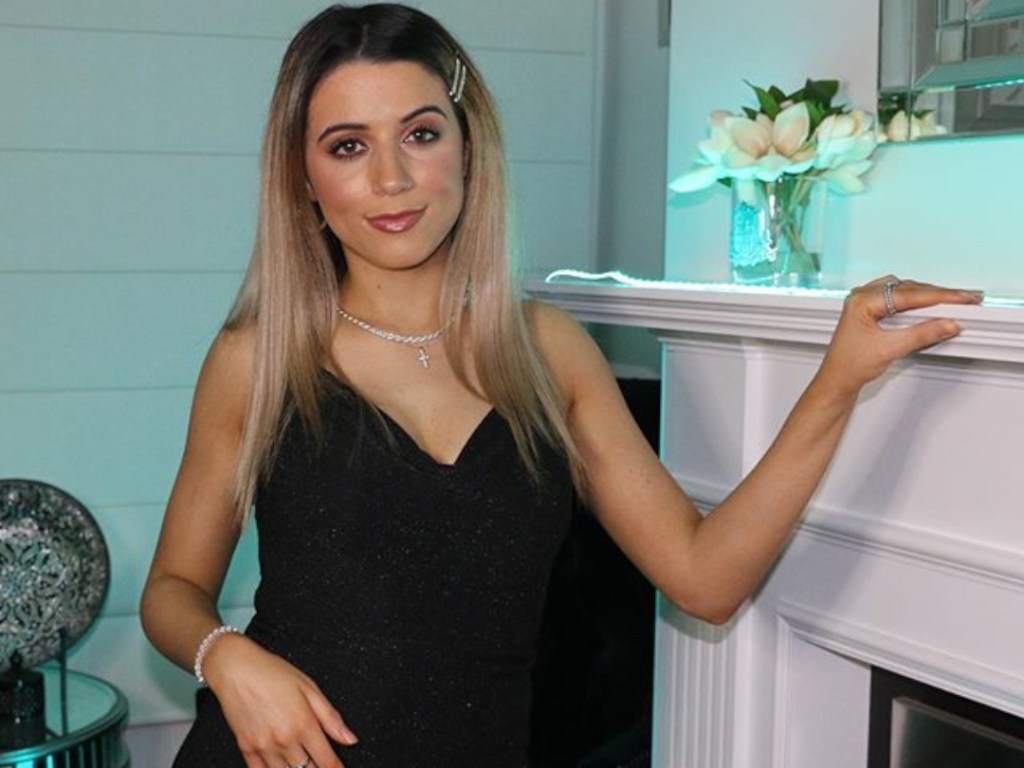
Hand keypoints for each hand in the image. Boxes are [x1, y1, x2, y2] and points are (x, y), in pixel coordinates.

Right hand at [203, 633, 357, 767]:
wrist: (236, 668)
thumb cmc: (272, 673)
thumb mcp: (309, 688)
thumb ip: (331, 717)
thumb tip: (349, 738)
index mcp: (303, 724)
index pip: (326, 759)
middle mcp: (284, 739)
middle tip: (320, 764)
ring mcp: (263, 746)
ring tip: (302, 766)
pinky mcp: (246, 748)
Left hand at [817, 275, 982, 398]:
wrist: (837, 382)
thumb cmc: (849, 366)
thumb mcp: (889, 350)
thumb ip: (921, 335)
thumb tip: (947, 324)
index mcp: (862, 301)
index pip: (908, 294)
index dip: (939, 296)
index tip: (962, 298)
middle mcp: (862, 297)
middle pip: (908, 289)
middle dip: (937, 295)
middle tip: (965, 299)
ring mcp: (866, 303)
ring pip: (905, 293)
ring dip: (928, 298)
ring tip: (954, 302)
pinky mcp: (872, 312)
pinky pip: (900, 301)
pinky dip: (918, 304)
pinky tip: (932, 308)